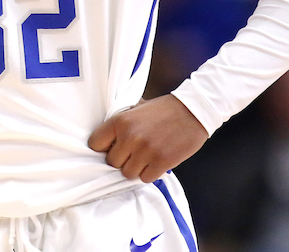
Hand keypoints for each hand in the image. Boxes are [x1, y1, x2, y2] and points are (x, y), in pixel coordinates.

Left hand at [87, 95, 206, 182]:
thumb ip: (120, 125)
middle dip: (121, 160)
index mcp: (119, 121)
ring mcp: (146, 150)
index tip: (112, 149)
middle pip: (112, 162)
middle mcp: (130, 136)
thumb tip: (106, 142)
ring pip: (127, 174)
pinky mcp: (162, 162)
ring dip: (136, 169)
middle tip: (133, 154)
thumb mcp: (135, 109)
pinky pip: (145, 179)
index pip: (95, 144)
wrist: (193, 110)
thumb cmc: (163, 109)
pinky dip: (150, 173)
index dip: (103, 149)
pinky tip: (157, 162)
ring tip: (146, 158)